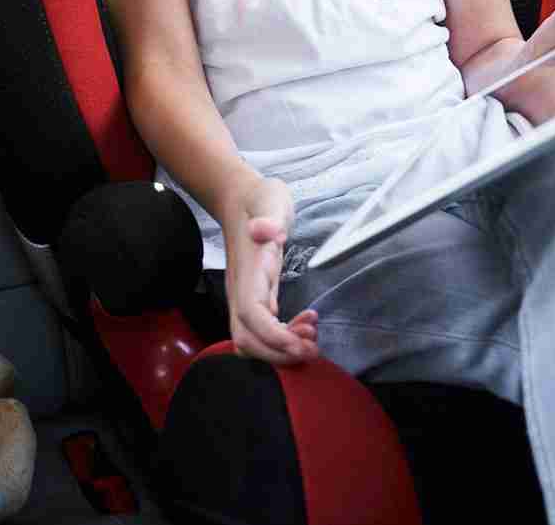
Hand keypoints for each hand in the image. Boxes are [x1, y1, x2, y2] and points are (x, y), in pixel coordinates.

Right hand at [221, 177, 318, 365]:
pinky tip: (306, 324)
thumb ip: (269, 217)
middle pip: (247, 341)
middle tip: (313, 348)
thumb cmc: (259, 200)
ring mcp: (246, 298)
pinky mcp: (256, 299)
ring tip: (312, 337)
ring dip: (281, 350)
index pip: (251, 317)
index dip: (274, 338)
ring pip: (253, 342)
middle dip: (279, 354)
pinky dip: (284, 338)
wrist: (243, 200)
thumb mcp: (269, 200)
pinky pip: (263, 332)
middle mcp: (241, 292)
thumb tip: (262, 230)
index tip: (302, 343)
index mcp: (247, 274)